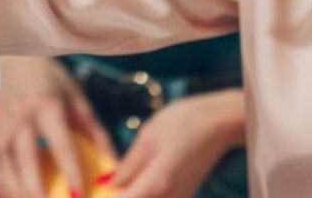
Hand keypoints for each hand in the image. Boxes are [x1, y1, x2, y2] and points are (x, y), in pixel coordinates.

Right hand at [0, 56, 113, 197]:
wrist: (19, 61)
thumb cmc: (54, 83)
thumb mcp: (79, 101)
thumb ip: (96, 133)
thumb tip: (113, 165)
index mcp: (47, 106)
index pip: (60, 144)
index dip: (70, 170)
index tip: (79, 193)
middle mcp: (22, 116)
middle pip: (26, 157)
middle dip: (35, 187)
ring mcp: (2, 123)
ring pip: (4, 163)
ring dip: (15, 189)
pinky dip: (0, 183)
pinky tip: (9, 197)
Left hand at [110, 91, 243, 197]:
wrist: (222, 121)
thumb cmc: (185, 122)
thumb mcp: (148, 136)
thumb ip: (128, 165)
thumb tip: (110, 184)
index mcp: (156, 184)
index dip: (104, 197)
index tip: (90, 191)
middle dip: (120, 194)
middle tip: (107, 182)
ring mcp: (179, 197)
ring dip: (133, 193)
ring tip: (120, 180)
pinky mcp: (185, 193)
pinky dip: (145, 193)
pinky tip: (138, 178)